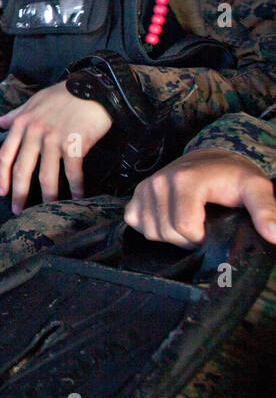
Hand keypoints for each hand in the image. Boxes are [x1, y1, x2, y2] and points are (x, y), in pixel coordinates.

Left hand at [0, 82, 113, 212]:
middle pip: (22, 170)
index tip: (1, 192)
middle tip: (18, 211)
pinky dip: (76, 189)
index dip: (2, 176)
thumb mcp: (35, 101)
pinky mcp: (75, 145)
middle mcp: (35, 133)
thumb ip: (16, 115)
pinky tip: (78, 199)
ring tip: (47, 211)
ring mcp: (54, 139)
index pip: (6, 155)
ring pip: (46, 176)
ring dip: (48, 197)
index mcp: (22, 123)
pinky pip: (73, 173)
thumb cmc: (64, 94)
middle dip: (19, 193)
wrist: (94, 88)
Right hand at [126, 148, 275, 247]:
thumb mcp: (256, 189)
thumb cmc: (234, 176)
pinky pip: (134, 221)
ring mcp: (145, 187)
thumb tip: (273, 234)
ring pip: (150, 231)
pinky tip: (168, 220)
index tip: (214, 229)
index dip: (201, 238)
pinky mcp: (136, 193)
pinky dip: (150, 227)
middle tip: (203, 228)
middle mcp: (159, 182)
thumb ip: (266, 210)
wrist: (213, 158)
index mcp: (185, 180)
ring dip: (170, 235)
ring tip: (188, 224)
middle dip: (187, 239)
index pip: (184, 227)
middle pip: (166, 232)